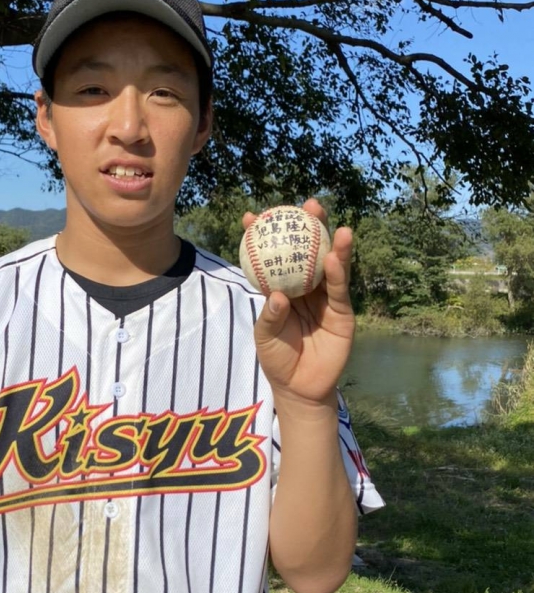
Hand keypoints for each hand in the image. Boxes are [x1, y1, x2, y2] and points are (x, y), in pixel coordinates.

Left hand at [245, 199, 354, 405]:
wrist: (299, 387)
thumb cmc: (277, 359)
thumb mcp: (265, 337)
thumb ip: (270, 316)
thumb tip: (278, 295)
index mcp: (283, 289)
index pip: (274, 257)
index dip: (264, 236)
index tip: (250, 216)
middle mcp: (306, 288)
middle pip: (308, 251)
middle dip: (307, 226)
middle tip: (304, 204)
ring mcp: (325, 299)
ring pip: (329, 265)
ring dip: (330, 241)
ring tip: (327, 219)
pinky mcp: (342, 312)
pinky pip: (339, 289)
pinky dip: (337, 272)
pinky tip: (334, 256)